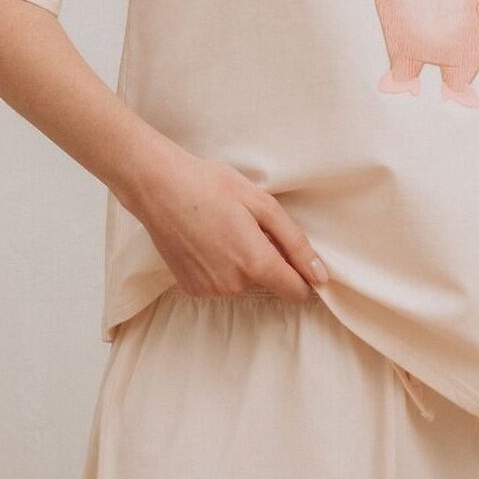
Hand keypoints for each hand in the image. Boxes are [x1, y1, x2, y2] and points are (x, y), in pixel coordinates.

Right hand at [126, 140, 328, 303]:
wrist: (158, 186)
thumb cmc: (211, 186)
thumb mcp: (263, 204)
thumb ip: (295, 243)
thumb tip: (320, 275)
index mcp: (255, 263)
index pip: (296, 291)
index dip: (302, 275)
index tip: (294, 255)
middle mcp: (233, 285)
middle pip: (268, 282)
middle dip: (266, 259)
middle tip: (247, 225)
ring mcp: (209, 289)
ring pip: (243, 283)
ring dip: (241, 262)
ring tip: (223, 229)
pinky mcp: (190, 288)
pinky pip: (219, 283)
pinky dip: (219, 266)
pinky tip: (206, 240)